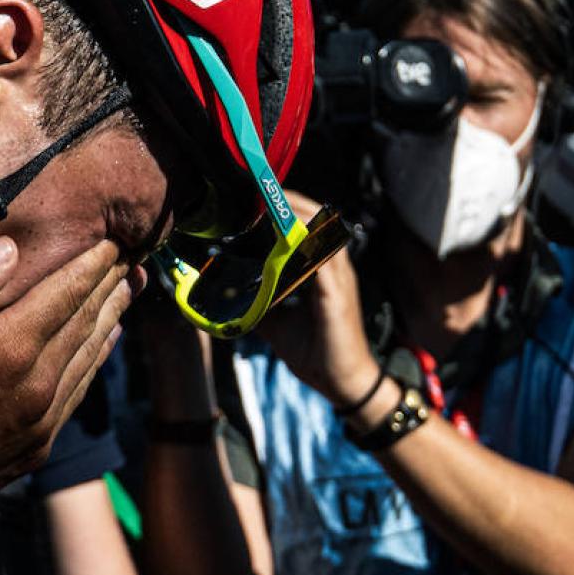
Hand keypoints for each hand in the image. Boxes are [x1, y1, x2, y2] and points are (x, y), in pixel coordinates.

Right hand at [0, 235, 138, 513]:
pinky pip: (79, 390)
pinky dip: (96, 358)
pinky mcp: (37, 447)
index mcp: (9, 350)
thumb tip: (9, 249)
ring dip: (110, 319)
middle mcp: (37, 385)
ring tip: (126, 290)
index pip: (66, 294)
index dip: (92, 264)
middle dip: (109, 285)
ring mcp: (41, 421)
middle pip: (86, 323)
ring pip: (89, 358)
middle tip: (130, 256)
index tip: (112, 240)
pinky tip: (103, 342)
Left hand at [255, 191, 371, 406]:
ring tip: (271, 200)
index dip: (288, 210)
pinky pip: (322, 259)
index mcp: (324, 272)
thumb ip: (261, 304)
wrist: (344, 385)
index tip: (261, 197)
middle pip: (320, 220)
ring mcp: (339, 280)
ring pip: (323, 232)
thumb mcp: (279, 324)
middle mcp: (335, 270)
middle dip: (292, 202)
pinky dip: (305, 244)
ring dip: (298, 214)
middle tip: (262, 189)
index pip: (310, 228)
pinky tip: (285, 234)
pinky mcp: (336, 295)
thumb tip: (230, 296)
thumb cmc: (317, 354)